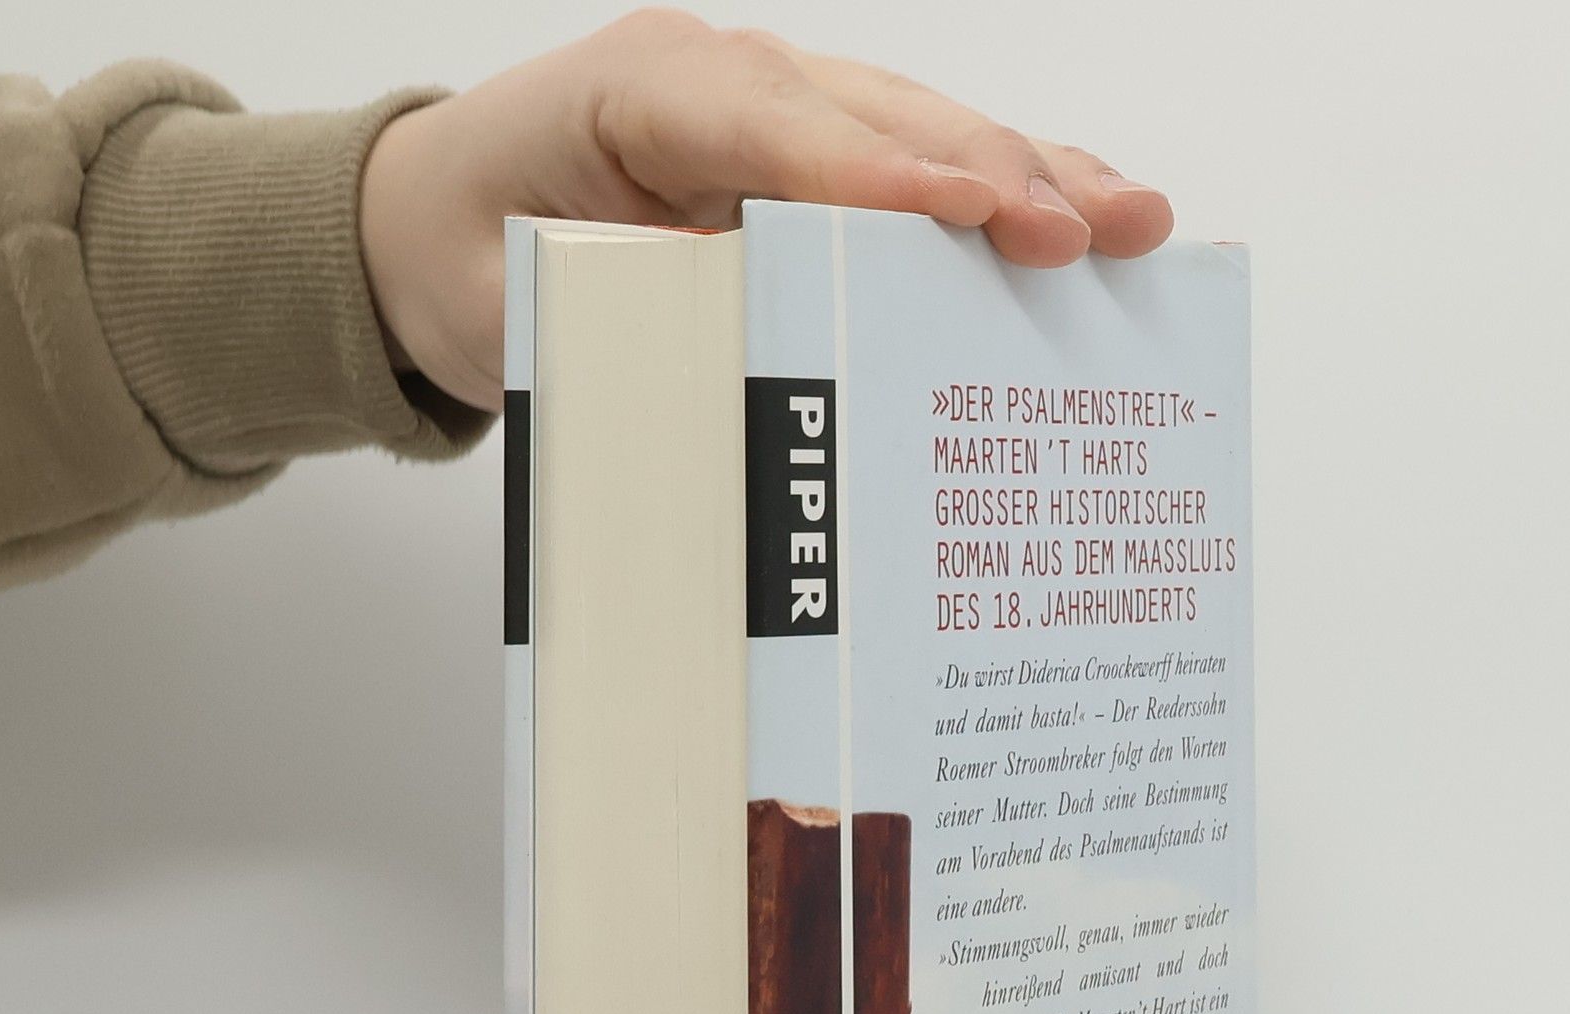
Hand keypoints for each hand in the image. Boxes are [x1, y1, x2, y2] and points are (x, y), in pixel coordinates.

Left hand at [358, 9, 1174, 412]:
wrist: (437, 222)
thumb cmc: (470, 256)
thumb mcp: (521, 308)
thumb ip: (631, 322)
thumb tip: (764, 376)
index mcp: (639, 93)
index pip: (768, 125)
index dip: (874, 172)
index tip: (965, 215)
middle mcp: (723, 81)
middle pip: (876, 116)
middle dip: (990, 171)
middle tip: (1086, 233)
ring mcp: (774, 109)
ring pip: (919, 130)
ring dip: (1031, 175)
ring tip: (1133, 221)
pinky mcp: (806, 155)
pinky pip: (913, 165)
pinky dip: (998, 195)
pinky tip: (1084, 216)